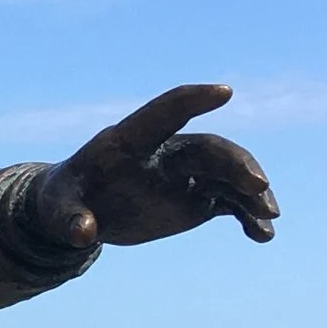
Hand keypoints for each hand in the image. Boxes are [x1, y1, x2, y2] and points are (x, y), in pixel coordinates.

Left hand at [34, 84, 277, 252]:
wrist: (80, 213)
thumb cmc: (65, 200)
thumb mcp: (58, 210)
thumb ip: (70, 219)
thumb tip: (83, 234)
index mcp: (130, 141)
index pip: (165, 112)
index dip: (192, 101)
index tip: (225, 91)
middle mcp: (166, 152)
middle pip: (210, 149)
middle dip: (237, 164)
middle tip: (258, 188)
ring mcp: (186, 174)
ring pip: (228, 175)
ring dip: (251, 193)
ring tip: (268, 217)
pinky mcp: (197, 198)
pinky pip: (230, 202)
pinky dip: (247, 216)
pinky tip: (262, 236)